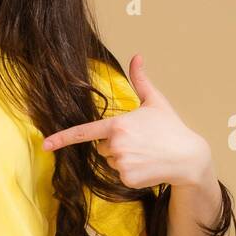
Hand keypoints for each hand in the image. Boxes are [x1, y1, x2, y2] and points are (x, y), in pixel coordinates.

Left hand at [40, 54, 212, 189]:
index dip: (62, 138)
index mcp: (119, 124)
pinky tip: (147, 165)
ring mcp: (121, 163)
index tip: (46, 144)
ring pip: (109, 161)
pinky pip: (118, 175)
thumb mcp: (155, 102)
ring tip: (145, 152)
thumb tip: (136, 56)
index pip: (85, 132)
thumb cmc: (171, 128)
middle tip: (139, 140)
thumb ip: (140, 80)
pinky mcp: (127, 178)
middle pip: (101, 147)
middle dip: (114, 144)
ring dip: (122, 158)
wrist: (189, 157)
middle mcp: (117, 144)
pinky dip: (130, 171)